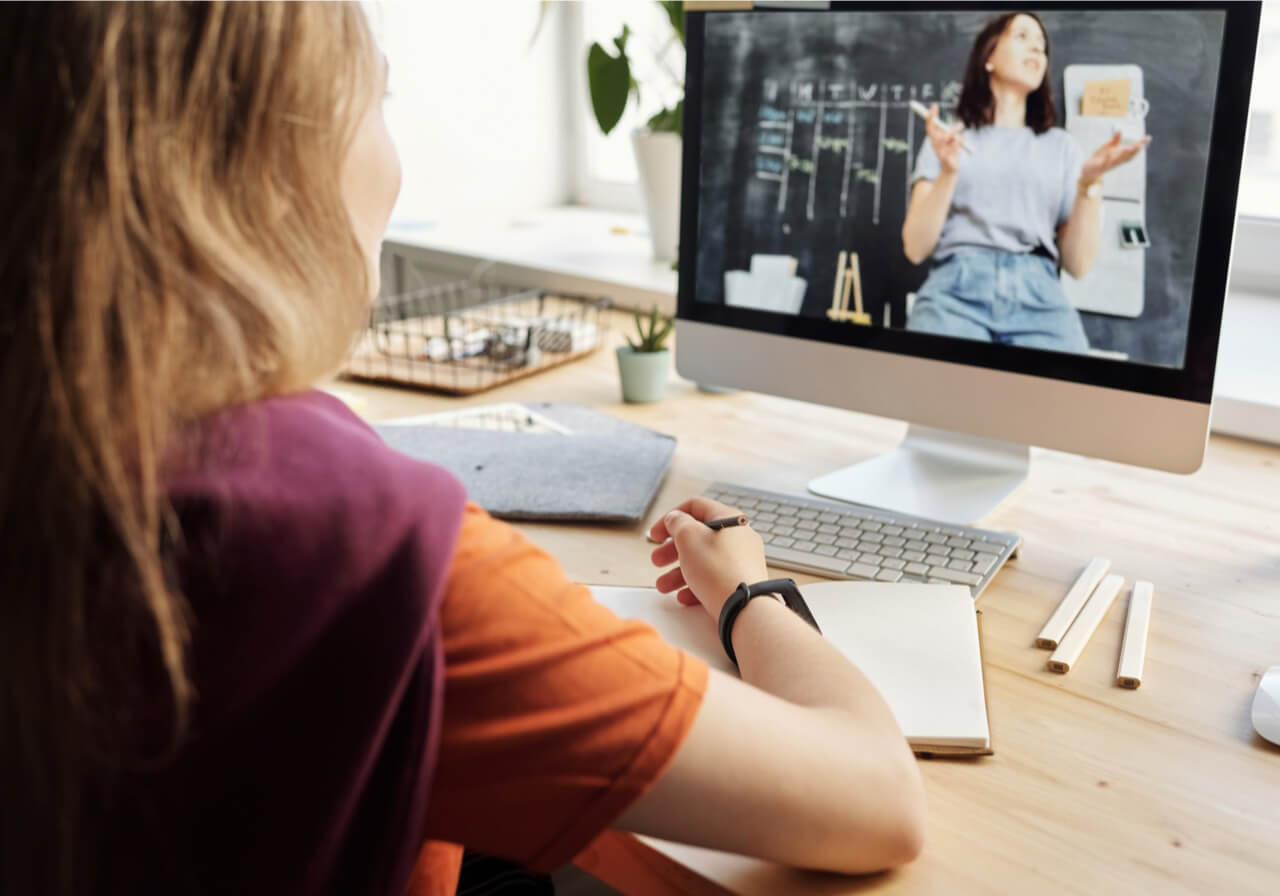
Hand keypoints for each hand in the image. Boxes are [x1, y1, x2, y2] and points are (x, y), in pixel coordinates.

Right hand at [648, 496, 768, 620]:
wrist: (744, 607)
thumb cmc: (719, 570)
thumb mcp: (688, 537)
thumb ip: (677, 522)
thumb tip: (676, 519)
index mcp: (728, 519)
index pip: (695, 507)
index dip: (670, 518)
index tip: (657, 534)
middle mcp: (739, 537)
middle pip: (698, 537)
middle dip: (672, 550)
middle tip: (657, 560)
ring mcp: (742, 561)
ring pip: (703, 561)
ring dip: (678, 572)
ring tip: (664, 586)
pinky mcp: (742, 582)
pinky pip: (714, 579)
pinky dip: (696, 585)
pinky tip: (684, 597)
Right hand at [925, 103, 964, 173]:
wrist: (950, 169)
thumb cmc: (948, 151)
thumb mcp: (945, 139)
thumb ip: (943, 129)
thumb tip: (936, 111)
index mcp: (933, 140)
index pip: (929, 127)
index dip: (930, 117)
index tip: (934, 105)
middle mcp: (935, 145)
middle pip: (934, 132)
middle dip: (935, 120)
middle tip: (946, 112)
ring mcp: (941, 152)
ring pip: (946, 138)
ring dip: (954, 130)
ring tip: (961, 124)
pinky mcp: (948, 159)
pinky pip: (955, 146)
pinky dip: (961, 139)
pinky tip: (965, 135)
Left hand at [1080, 131, 1150, 186]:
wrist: (1089, 170)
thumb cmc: (1100, 158)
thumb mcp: (1108, 147)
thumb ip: (1115, 140)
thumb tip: (1119, 130)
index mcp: (1120, 155)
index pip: (1133, 150)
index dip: (1141, 144)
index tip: (1148, 137)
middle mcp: (1117, 160)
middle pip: (1128, 156)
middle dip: (1135, 150)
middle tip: (1141, 144)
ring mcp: (1109, 164)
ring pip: (1118, 160)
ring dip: (1124, 154)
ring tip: (1130, 147)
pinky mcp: (1100, 166)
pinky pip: (1104, 163)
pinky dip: (1106, 158)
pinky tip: (1108, 152)